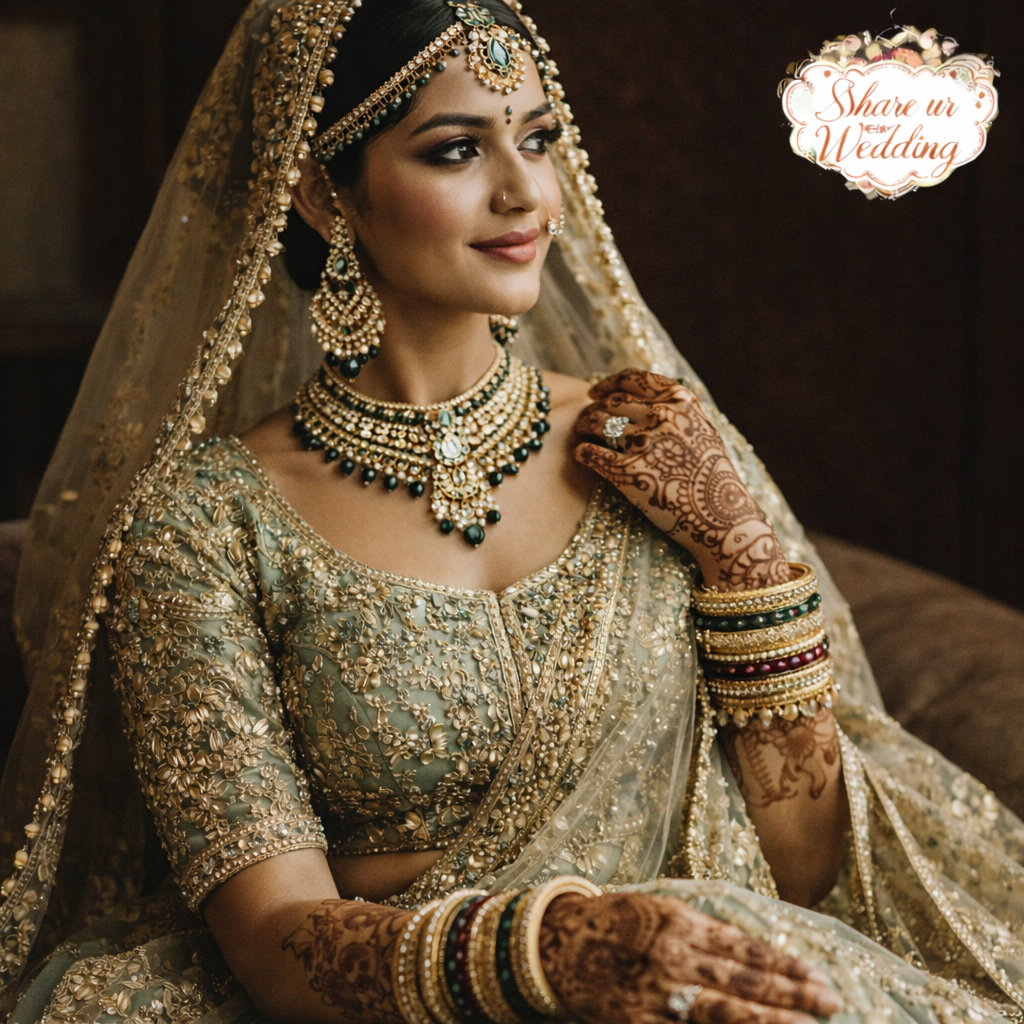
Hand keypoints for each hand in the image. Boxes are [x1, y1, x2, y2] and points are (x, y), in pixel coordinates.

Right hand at [539, 892, 840, 1023]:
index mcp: (680, 922)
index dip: (784, 965)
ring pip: (726, 1012)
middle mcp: (674, 956)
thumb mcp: (658, 909)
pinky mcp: (641, 1021)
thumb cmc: (613, 921)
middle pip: (744, 980)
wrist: (557, 942)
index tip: (818, 977)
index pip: (745, 947)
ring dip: (770, 1020)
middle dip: (792, 995)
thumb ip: (700, 930)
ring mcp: (659, 994)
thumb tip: (751, 950)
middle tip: (831, 1003)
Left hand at [575, 370, 788, 590]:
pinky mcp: (628, 470)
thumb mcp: (701, 429)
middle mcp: (661, 415)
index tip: (596, 392)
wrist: (720, 516)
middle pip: (612, 402)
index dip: (608, 384)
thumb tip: (639, 398)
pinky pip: (591, 453)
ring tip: (581, 435)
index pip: (633, 379)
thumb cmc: (711, 476)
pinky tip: (581, 455)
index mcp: (679, 400)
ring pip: (597, 423)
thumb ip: (675, 410)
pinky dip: (582, 452)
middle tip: (585, 421)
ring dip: (584, 427)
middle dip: (594, 409)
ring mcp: (644, 442)